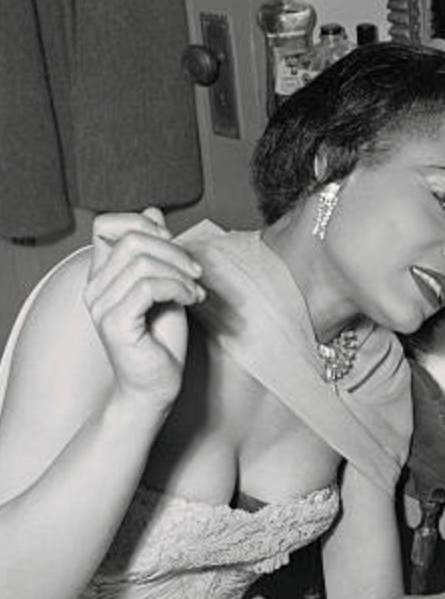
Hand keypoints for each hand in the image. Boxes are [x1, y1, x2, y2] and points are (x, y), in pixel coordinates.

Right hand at [83, 208, 205, 411]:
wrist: (156, 387)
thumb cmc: (162, 341)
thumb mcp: (166, 286)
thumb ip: (158, 252)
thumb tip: (153, 211)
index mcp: (102, 275)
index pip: (105, 224)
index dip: (143, 224)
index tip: (173, 244)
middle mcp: (95, 288)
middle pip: (132, 239)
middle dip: (174, 250)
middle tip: (196, 273)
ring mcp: (101, 306)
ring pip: (142, 262)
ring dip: (180, 273)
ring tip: (196, 291)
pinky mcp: (115, 324)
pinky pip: (147, 287)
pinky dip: (178, 289)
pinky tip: (192, 301)